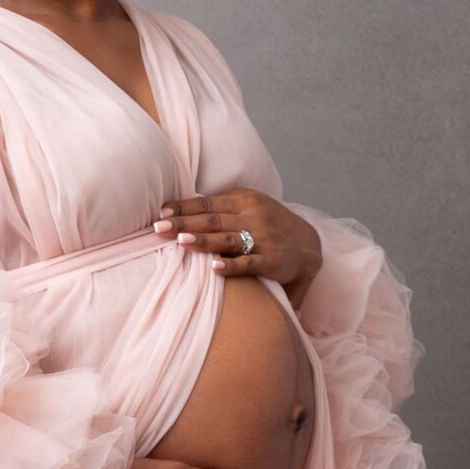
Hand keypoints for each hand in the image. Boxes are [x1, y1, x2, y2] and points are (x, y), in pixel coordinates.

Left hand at [152, 190, 323, 299]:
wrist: (310, 244)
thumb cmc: (270, 224)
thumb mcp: (249, 206)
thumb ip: (222, 207)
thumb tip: (184, 209)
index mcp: (244, 200)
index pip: (208, 202)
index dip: (184, 207)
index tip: (162, 213)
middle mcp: (253, 216)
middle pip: (213, 219)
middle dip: (184, 223)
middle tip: (159, 228)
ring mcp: (263, 239)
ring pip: (228, 239)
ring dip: (204, 241)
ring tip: (181, 242)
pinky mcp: (272, 261)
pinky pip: (249, 263)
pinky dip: (232, 265)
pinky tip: (214, 268)